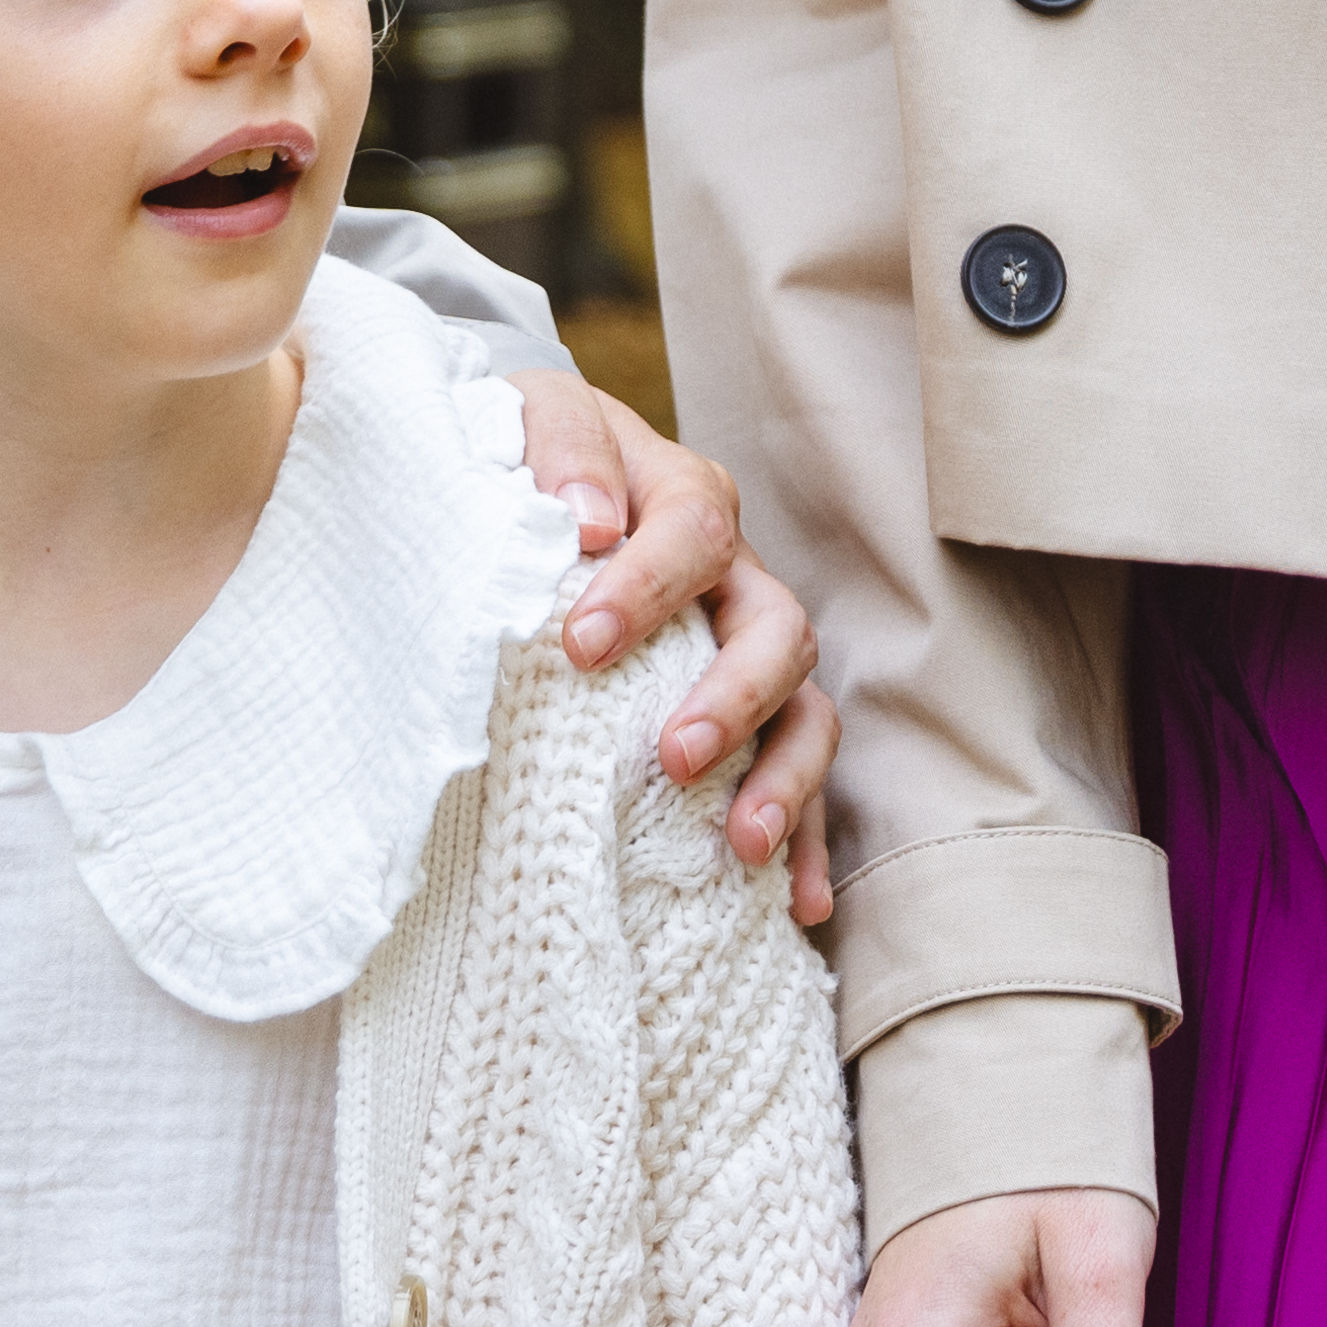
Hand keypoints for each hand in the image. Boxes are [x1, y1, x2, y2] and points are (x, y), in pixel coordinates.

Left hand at [509, 365, 841, 925]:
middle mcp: (734, 576)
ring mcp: (746, 648)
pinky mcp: (746, 714)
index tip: (582, 645)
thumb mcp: (522, 422)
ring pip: (805, 706)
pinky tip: (800, 904)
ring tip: (742, 844)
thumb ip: (558, 449)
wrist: (523, 478)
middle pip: (777, 626)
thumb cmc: (519, 460)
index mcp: (684, 495)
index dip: (647, 587)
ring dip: (784, 777)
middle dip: (734, 696)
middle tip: (674, 755)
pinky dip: (807, 839)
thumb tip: (587, 522)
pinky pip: (798, 775)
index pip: (692, 531)